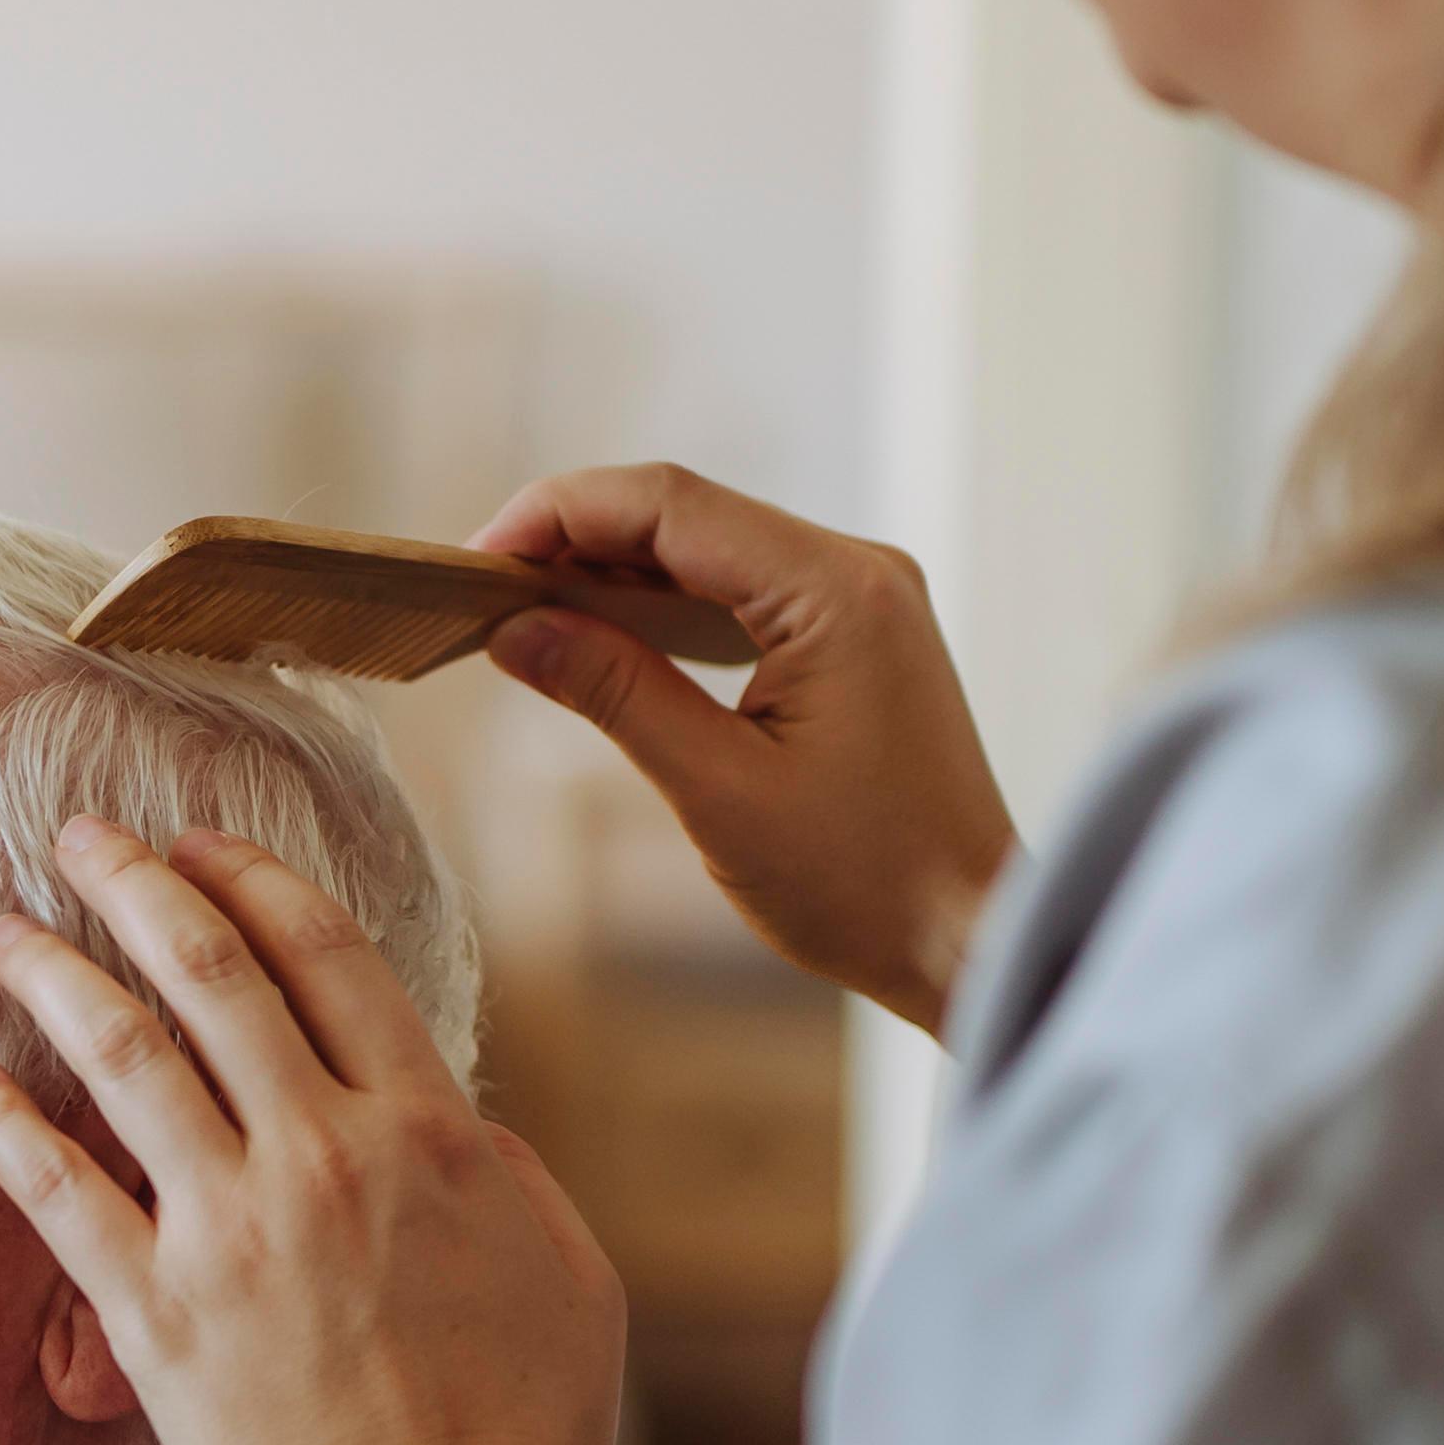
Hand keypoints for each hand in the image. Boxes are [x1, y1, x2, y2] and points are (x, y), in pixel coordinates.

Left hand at [0, 821, 651, 1444]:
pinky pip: (58, 1192)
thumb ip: (508, 1176)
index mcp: (431, 1133)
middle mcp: (324, 1156)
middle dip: (136, 886)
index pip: (329, 957)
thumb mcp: (568, 1276)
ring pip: (125, 1055)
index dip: (255, 880)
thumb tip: (456, 1116)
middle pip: (214, 975)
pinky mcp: (156, 1316)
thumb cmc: (523, 1442)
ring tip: (7, 930)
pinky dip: (3, 1124)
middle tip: (81, 838)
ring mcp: (232, 1232)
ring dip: (57, 973)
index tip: (201, 844)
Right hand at [474, 464, 1022, 1038]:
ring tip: (522, 610)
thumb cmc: (863, 884)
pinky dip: (665, 604)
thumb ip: (614, 693)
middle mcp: (859, 571)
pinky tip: (601, 634)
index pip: (670, 505)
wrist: (969, 939)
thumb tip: (515, 630)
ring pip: (710, 547)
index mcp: (836, 591)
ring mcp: (864, 599)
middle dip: (576, 537)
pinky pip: (742, 590)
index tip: (475, 557)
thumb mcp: (717, 792)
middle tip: (479, 588)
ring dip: (614, 570)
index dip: (560, 514)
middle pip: (687, 513)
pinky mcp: (857, 635)